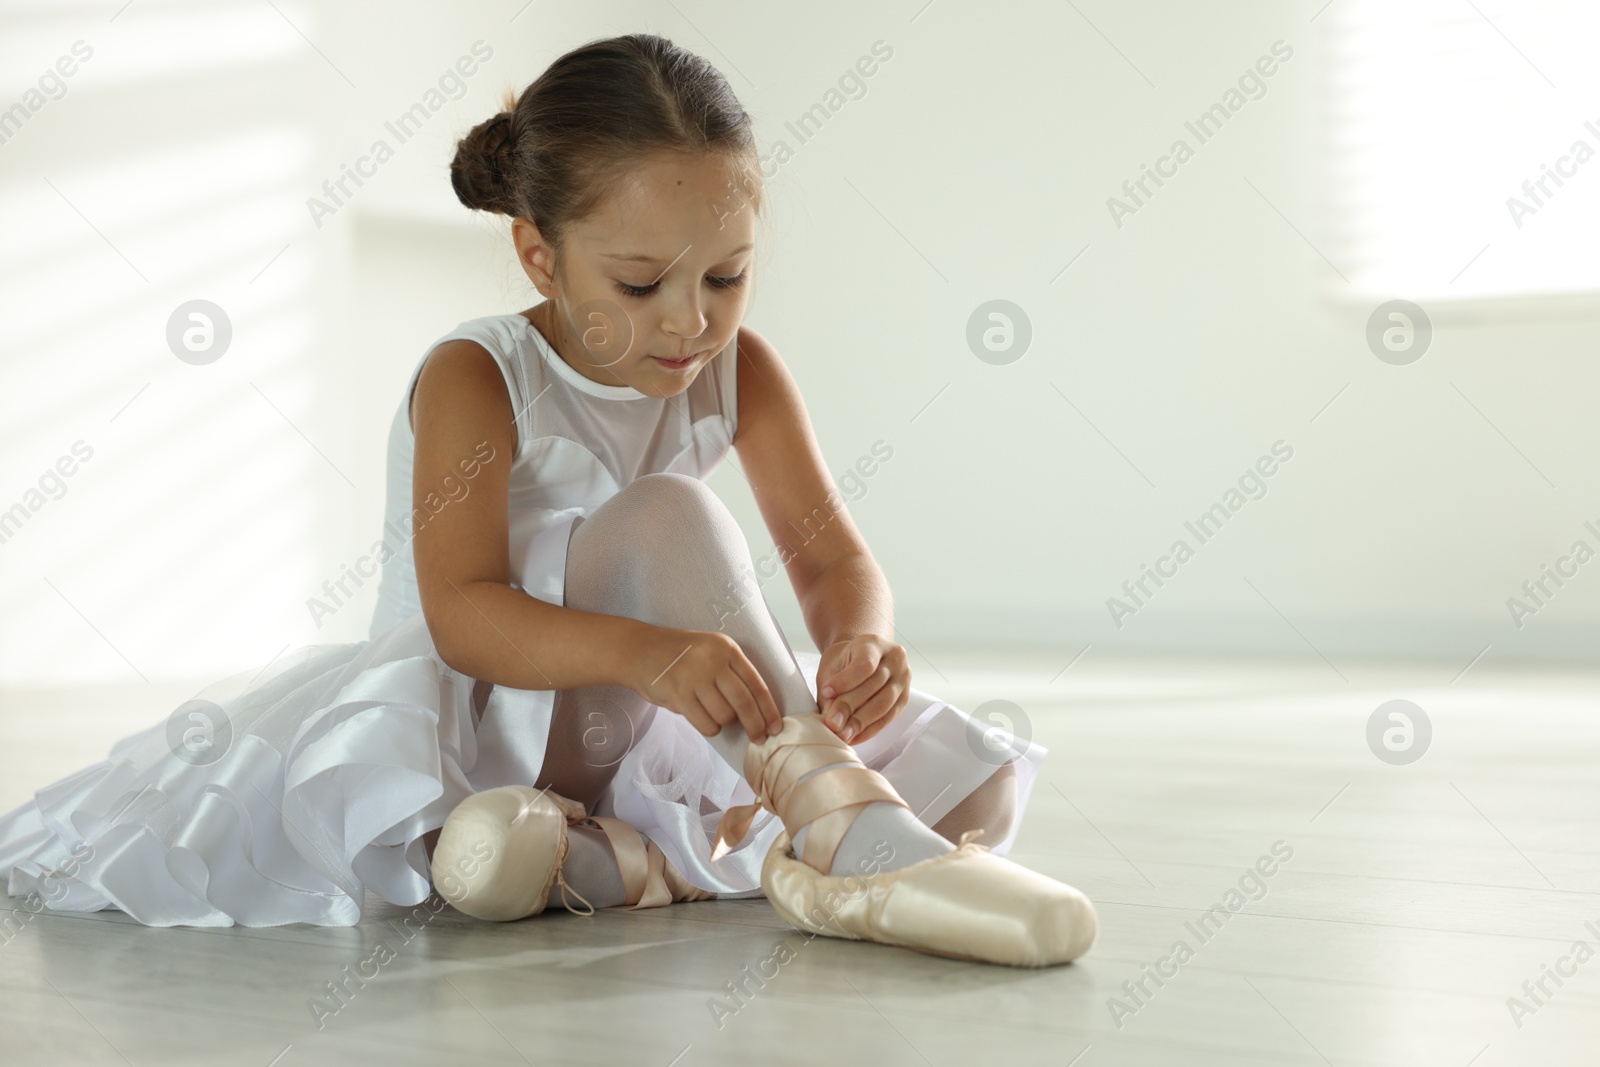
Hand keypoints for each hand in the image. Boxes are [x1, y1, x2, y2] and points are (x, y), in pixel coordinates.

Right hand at [629, 625, 782, 741]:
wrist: (639, 650)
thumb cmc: (680, 656)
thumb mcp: (710, 652)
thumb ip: (731, 674)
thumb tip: (757, 712)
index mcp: (726, 648)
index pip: (756, 683)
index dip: (769, 709)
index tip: (777, 727)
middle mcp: (712, 660)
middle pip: (744, 702)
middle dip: (756, 725)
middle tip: (760, 738)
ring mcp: (693, 676)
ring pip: (724, 715)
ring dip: (724, 723)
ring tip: (714, 716)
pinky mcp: (677, 693)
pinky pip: (705, 723)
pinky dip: (709, 728)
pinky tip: (704, 720)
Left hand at [816, 634, 908, 745]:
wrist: (862, 658)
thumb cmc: (844, 662)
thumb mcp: (832, 667)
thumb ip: (830, 690)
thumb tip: (831, 721)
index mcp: (874, 643)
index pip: (864, 664)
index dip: (845, 681)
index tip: (825, 692)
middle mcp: (895, 658)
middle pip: (874, 686)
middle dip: (850, 707)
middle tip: (832, 724)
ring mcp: (903, 678)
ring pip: (883, 704)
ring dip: (860, 723)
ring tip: (842, 735)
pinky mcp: (904, 698)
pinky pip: (888, 718)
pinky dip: (869, 730)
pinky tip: (853, 737)